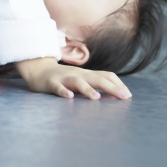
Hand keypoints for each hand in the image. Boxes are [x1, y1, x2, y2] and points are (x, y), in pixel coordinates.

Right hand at [14, 57, 131, 99]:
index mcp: (87, 74)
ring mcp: (64, 78)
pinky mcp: (51, 83)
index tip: (128, 96)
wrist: (38, 69)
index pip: (106, 75)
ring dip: (87, 89)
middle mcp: (78, 74)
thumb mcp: (81, 78)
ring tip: (96, 97)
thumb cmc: (63, 77)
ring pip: (77, 82)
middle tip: (123, 97)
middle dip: (111, 87)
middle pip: (97, 78)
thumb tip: (115, 93)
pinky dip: (63, 92)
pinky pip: (57, 87)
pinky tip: (68, 97)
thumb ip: (94, 84)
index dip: (118, 84)